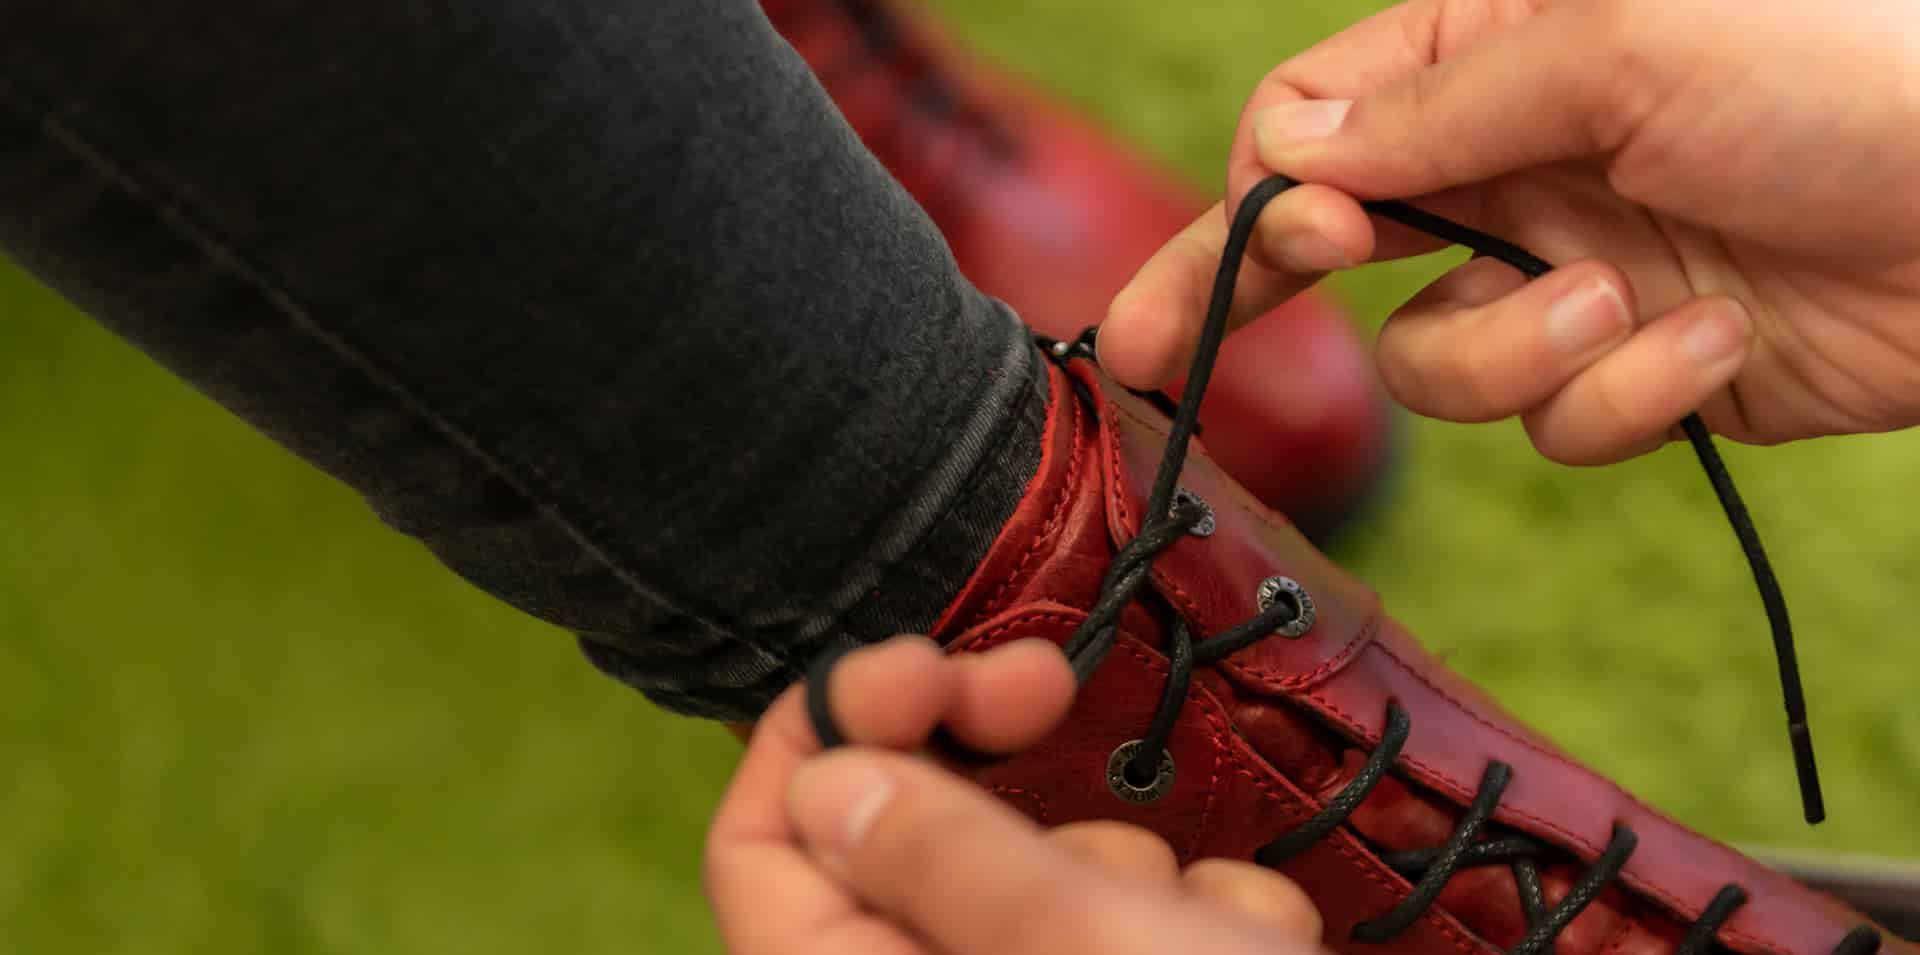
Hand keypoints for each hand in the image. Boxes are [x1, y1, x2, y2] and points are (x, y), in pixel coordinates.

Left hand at [704, 635, 1324, 954]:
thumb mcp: (1076, 950)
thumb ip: (938, 858)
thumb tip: (827, 781)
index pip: (760, 855)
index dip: (820, 732)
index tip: (925, 663)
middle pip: (909, 842)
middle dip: (997, 772)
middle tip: (1049, 682)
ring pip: (1049, 873)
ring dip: (1138, 871)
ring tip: (1220, 937)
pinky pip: (1145, 920)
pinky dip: (1210, 921)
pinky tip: (1261, 953)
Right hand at [1103, 0, 1919, 464]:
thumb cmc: (1841, 71)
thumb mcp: (1616, 49)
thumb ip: (1434, 110)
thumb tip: (1286, 151)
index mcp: (1492, 60)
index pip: (1316, 127)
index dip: (1282, 193)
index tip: (1301, 236)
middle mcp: (1510, 167)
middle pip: (1325, 246)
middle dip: (1242, 298)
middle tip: (1146, 353)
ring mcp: (1562, 272)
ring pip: (1438, 360)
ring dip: (1525, 351)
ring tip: (1631, 305)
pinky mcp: (1631, 371)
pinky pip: (1556, 423)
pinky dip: (1633, 393)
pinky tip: (1723, 340)